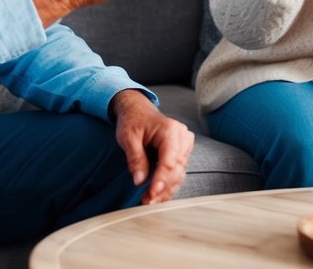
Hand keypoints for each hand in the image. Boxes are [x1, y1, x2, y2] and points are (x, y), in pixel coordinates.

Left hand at [111, 89, 194, 204]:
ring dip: (166, 190)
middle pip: (177, 169)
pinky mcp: (182, 152)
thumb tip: (140, 181)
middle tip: (147, 201)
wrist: (138, 111)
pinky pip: (178, 172)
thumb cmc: (133, 121)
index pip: (170, 160)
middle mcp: (182, 137)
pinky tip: (157, 194)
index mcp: (170, 130)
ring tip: (150, 201)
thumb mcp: (128, 137)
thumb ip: (136, 158)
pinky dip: (168, 185)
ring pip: (179, 174)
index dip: (161, 179)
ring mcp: (184, 145)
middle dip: (162, 188)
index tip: (151, 194)